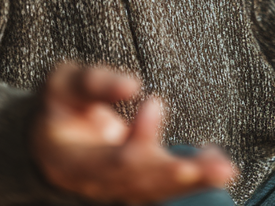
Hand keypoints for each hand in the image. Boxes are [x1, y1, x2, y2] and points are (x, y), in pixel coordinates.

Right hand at [30, 63, 235, 204]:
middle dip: (174, 173)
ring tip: (226, 170)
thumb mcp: (64, 82)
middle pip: (138, 184)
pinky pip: (164, 187)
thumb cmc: (59, 103)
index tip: (155, 102)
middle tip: (209, 165)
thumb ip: (95, 83)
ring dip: (193, 181)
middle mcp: (96, 183)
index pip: (111, 161)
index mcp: (72, 161)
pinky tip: (220, 166)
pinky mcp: (134, 184)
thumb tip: (132, 85)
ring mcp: (116, 188)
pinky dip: (194, 178)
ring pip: (156, 191)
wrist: (48, 137)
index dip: (137, 139)